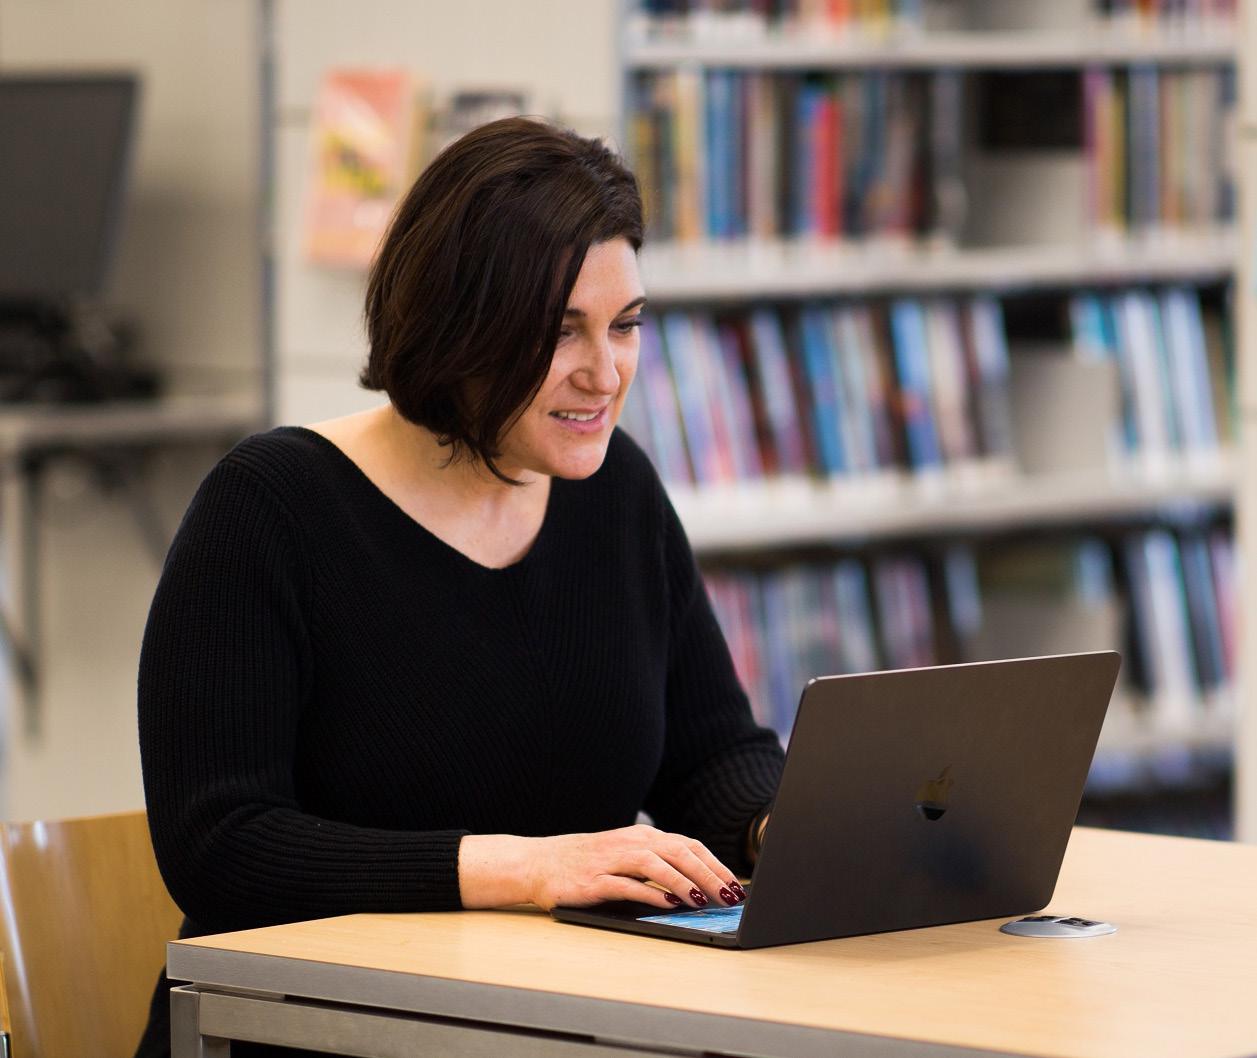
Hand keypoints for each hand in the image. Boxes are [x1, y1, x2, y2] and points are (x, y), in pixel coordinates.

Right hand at [527, 824, 746, 910]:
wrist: (539, 863)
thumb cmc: (587, 863)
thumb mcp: (627, 856)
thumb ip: (658, 864)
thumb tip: (700, 886)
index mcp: (643, 836)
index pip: (689, 846)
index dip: (715, 865)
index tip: (735, 886)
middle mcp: (631, 842)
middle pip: (679, 853)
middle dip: (709, 875)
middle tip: (729, 896)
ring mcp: (612, 860)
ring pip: (657, 865)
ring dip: (684, 883)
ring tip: (705, 901)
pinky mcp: (594, 880)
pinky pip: (628, 885)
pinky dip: (651, 894)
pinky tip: (669, 905)